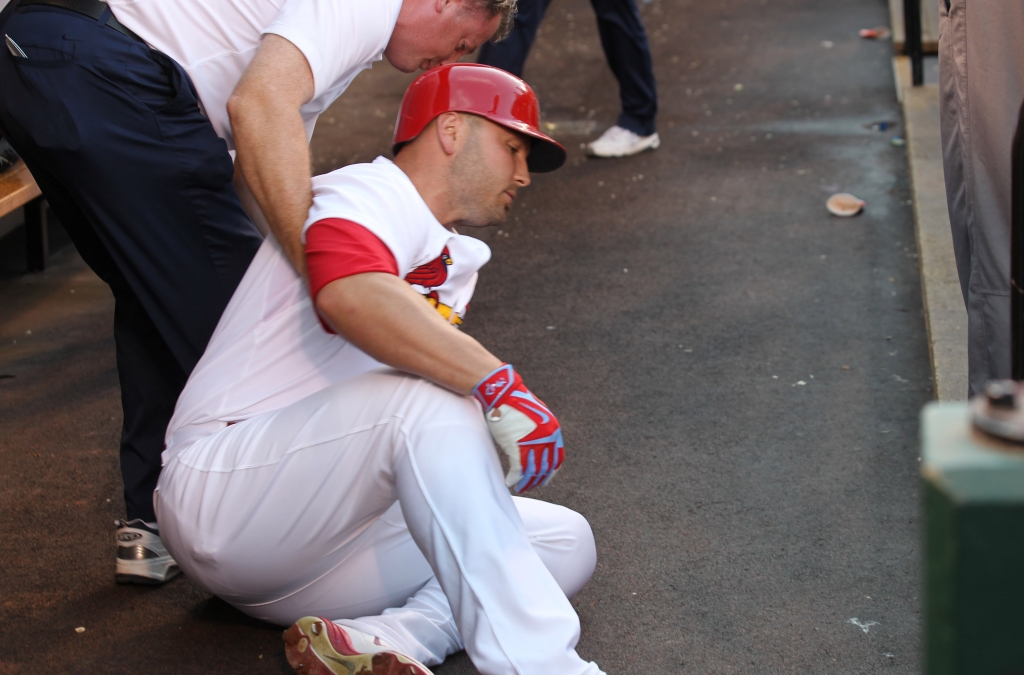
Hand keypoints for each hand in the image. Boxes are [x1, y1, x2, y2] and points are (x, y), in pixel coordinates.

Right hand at [472, 364, 563, 492]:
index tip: (543, 480)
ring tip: (519, 487)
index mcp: (553, 430)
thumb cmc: (515, 403)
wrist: (501, 393)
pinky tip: (509, 482)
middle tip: (529, 487)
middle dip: (536, 480)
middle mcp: (547, 437)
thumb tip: (541, 445)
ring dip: (525, 482)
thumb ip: (541, 431)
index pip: (557, 459)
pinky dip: (513, 478)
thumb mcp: (536, 416)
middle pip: (544, 467)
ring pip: (531, 470)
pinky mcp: (516, 445)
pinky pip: (517, 469)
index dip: (550, 472)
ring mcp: (532, 442)